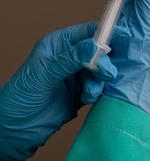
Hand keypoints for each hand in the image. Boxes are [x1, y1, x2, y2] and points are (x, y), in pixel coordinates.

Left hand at [0, 23, 116, 160]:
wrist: (15, 129)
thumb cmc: (20, 97)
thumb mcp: (44, 74)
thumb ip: (71, 59)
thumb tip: (94, 45)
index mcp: (59, 45)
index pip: (87, 32)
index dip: (105, 33)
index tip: (122, 37)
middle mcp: (69, 58)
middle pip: (99, 52)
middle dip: (104, 63)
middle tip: (105, 74)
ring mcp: (76, 76)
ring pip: (101, 71)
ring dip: (100, 81)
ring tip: (90, 91)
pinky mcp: (82, 93)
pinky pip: (99, 88)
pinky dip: (97, 93)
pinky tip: (87, 98)